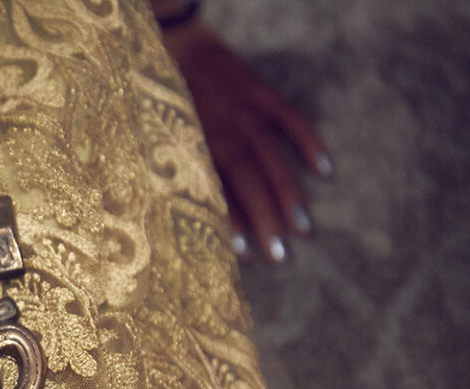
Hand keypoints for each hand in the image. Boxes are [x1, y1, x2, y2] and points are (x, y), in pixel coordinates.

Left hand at [163, 20, 331, 263]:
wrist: (166, 40)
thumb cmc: (153, 99)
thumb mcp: (153, 137)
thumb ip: (168, 169)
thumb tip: (181, 215)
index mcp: (188, 145)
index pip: (215, 191)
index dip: (231, 223)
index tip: (244, 255)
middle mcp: (218, 129)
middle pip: (248, 180)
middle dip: (266, 219)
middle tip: (282, 256)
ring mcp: (242, 109)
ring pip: (270, 156)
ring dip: (288, 193)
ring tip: (304, 228)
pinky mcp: (259, 90)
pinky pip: (289, 117)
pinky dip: (307, 142)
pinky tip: (325, 170)